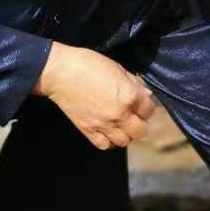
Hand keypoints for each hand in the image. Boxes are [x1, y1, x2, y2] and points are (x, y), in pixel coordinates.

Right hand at [34, 41, 155, 149]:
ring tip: (121, 126)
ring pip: (125, 141)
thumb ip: (135, 83)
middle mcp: (120, 114)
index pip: (149, 111)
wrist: (60, 73)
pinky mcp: (88, 131)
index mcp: (129, 96)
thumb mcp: (117, 68)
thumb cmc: (89, 64)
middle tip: (134, 117)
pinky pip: (105, 145)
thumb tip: (146, 96)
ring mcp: (104, 125)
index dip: (147, 107)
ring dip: (126, 134)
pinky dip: (109, 141)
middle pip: (141, 131)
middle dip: (140, 124)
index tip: (141, 104)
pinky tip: (108, 133)